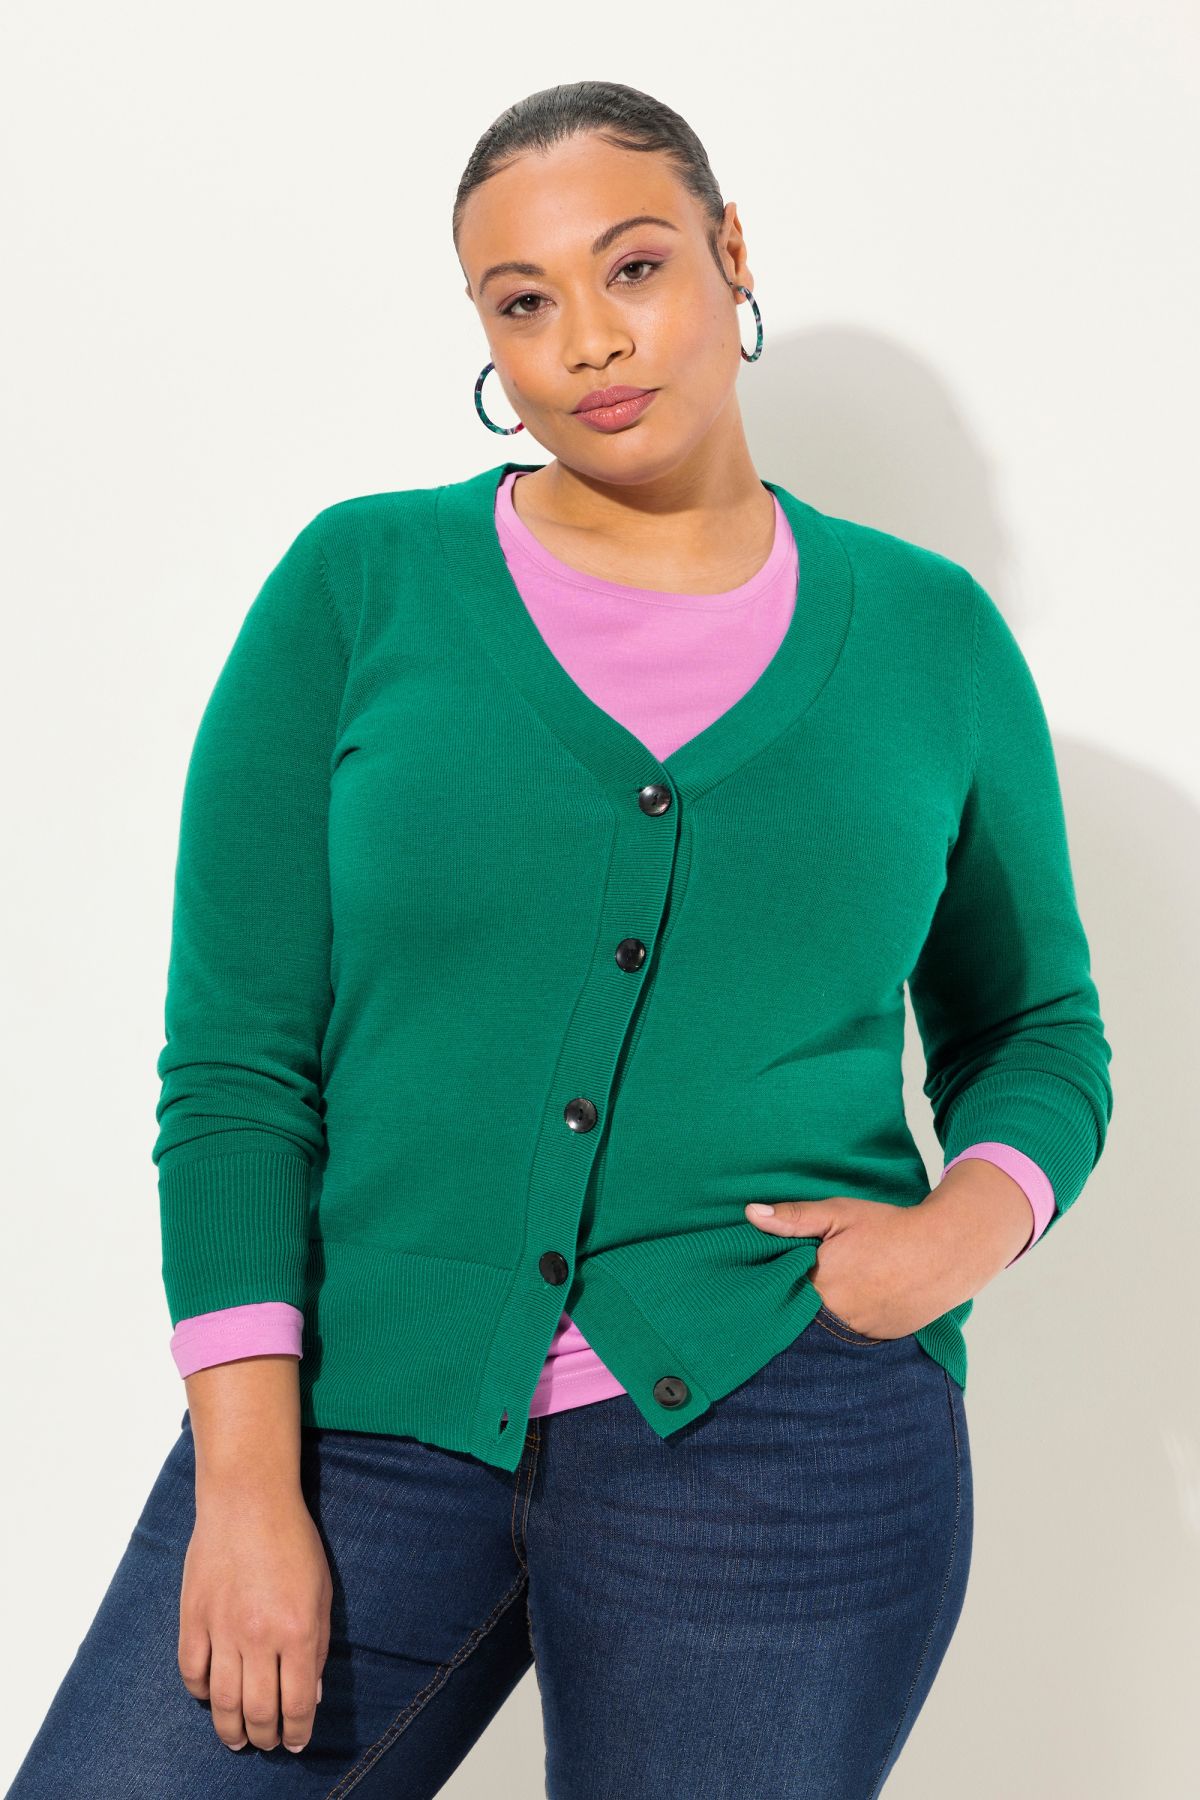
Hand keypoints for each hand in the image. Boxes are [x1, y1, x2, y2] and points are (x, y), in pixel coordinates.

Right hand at [178, 1486, 331, 1753]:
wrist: (247, 1499)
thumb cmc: (292, 1540)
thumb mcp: (322, 1591)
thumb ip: (319, 1645)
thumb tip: (310, 1693)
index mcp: (298, 1630)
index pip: (297, 1702)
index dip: (298, 1730)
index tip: (297, 1741)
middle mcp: (259, 1636)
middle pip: (258, 1711)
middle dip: (265, 1737)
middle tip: (267, 1744)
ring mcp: (221, 1628)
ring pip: (221, 1701)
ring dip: (231, 1729)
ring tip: (238, 1739)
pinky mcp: (193, 1617)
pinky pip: (192, 1672)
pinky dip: (200, 1692)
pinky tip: (211, 1697)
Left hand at [744, 1164, 1035, 1339]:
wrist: (946, 1250)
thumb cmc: (889, 1227)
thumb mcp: (838, 1213)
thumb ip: (793, 1217)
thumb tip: (750, 1214)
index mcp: (820, 1287)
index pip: (779, 1297)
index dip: (773, 1286)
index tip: (767, 1277)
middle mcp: (838, 1318)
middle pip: (801, 1317)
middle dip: (795, 1305)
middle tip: (804, 1285)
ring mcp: (860, 1333)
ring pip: (826, 1330)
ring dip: (821, 1317)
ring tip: (830, 1295)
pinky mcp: (881, 1339)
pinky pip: (852, 1336)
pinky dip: (848, 1322)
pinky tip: (853, 1304)